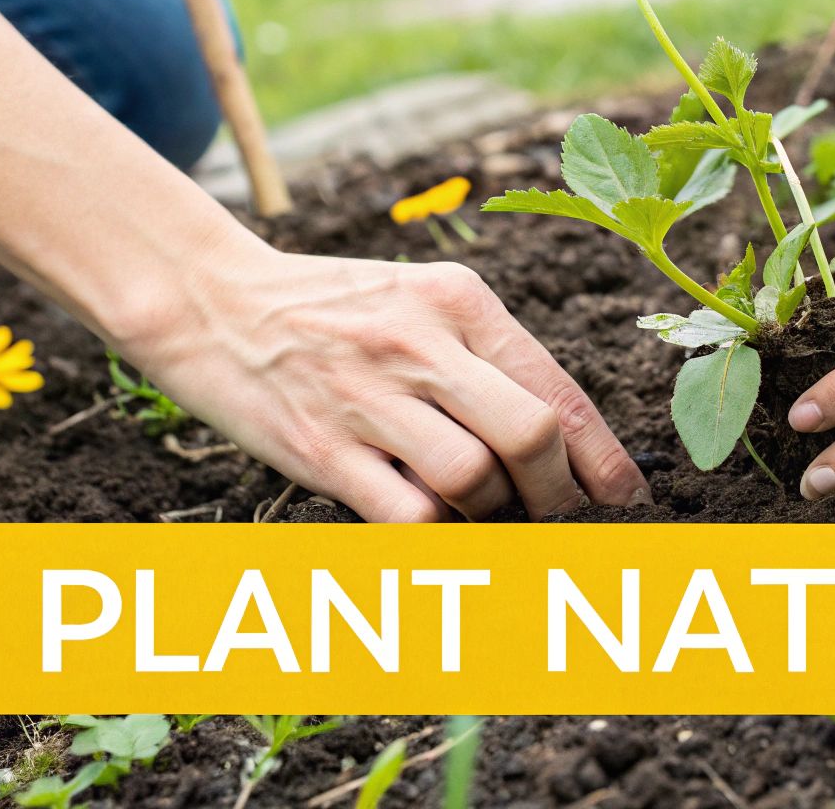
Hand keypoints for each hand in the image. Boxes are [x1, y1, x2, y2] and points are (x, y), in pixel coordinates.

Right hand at [117, 249, 646, 521]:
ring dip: (494, 517)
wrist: (208, 298)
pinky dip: (436, 536)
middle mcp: (421, 343)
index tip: (626, 498)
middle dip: (559, 496)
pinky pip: (409, 516)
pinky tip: (432, 528)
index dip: (604, 456)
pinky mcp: (322, 448)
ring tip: (484, 517)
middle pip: (530, 436)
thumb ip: (485, 358)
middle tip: (558, 520)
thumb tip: (559, 440)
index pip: (556, 388)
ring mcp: (369, 397)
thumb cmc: (330, 309)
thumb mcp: (418, 301)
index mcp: (460, 301)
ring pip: (474, 482)